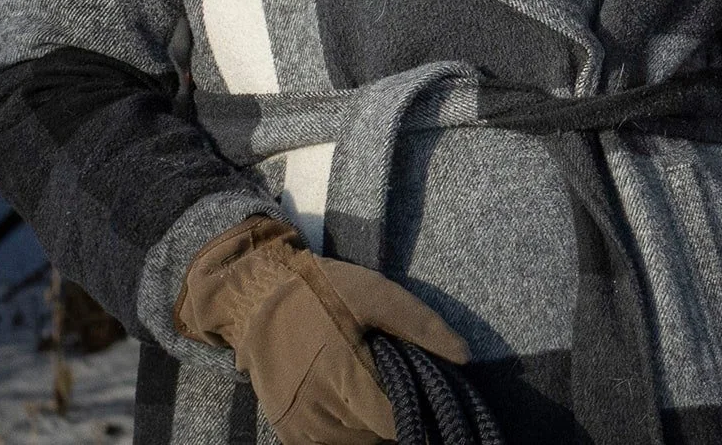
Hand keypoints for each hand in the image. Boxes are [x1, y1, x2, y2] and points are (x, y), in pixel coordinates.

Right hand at [176, 217, 468, 444]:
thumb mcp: (377, 294)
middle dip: (394, 410)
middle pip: (377, 434)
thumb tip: (466, 357)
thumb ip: (423, 326)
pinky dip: (348, 426)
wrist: (255, 297)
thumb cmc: (322, 292)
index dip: (418, 408)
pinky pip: (332, 441)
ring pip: (356, 441)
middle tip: (394, 373)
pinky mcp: (288, 431)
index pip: (395, 422)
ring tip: (371, 379)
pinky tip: (351, 394)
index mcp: (343, 378)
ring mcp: (300, 428)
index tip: (427, 389)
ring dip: (371, 420)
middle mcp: (319, 413)